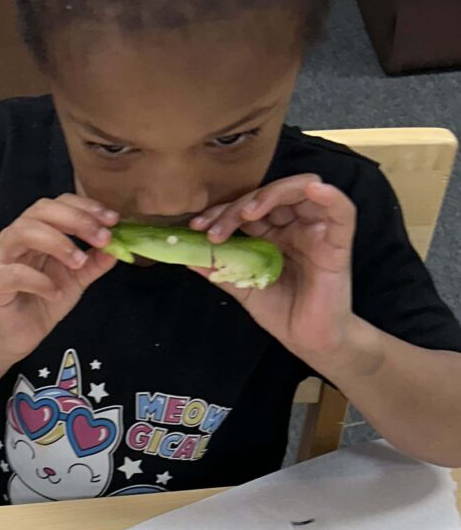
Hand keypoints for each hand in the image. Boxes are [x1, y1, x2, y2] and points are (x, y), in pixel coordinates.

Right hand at [0, 194, 117, 367]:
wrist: (21, 333)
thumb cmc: (45, 299)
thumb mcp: (77, 279)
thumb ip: (95, 262)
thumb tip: (118, 247)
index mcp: (37, 229)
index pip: (59, 204)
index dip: (86, 207)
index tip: (112, 220)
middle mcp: (16, 236)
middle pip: (40, 210)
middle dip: (76, 220)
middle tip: (102, 238)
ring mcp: (1, 258)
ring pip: (23, 232)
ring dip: (57, 243)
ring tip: (79, 262)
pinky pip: (15, 273)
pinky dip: (39, 281)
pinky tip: (55, 293)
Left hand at [191, 175, 355, 365]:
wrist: (308, 340)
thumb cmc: (281, 311)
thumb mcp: (243, 287)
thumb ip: (220, 269)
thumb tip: (186, 256)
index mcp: (272, 232)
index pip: (247, 207)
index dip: (221, 211)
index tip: (196, 227)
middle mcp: (294, 225)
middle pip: (269, 195)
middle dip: (237, 206)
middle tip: (215, 229)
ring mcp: (317, 230)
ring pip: (302, 190)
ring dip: (271, 194)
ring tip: (247, 213)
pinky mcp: (338, 242)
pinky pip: (342, 211)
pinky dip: (330, 195)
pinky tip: (315, 189)